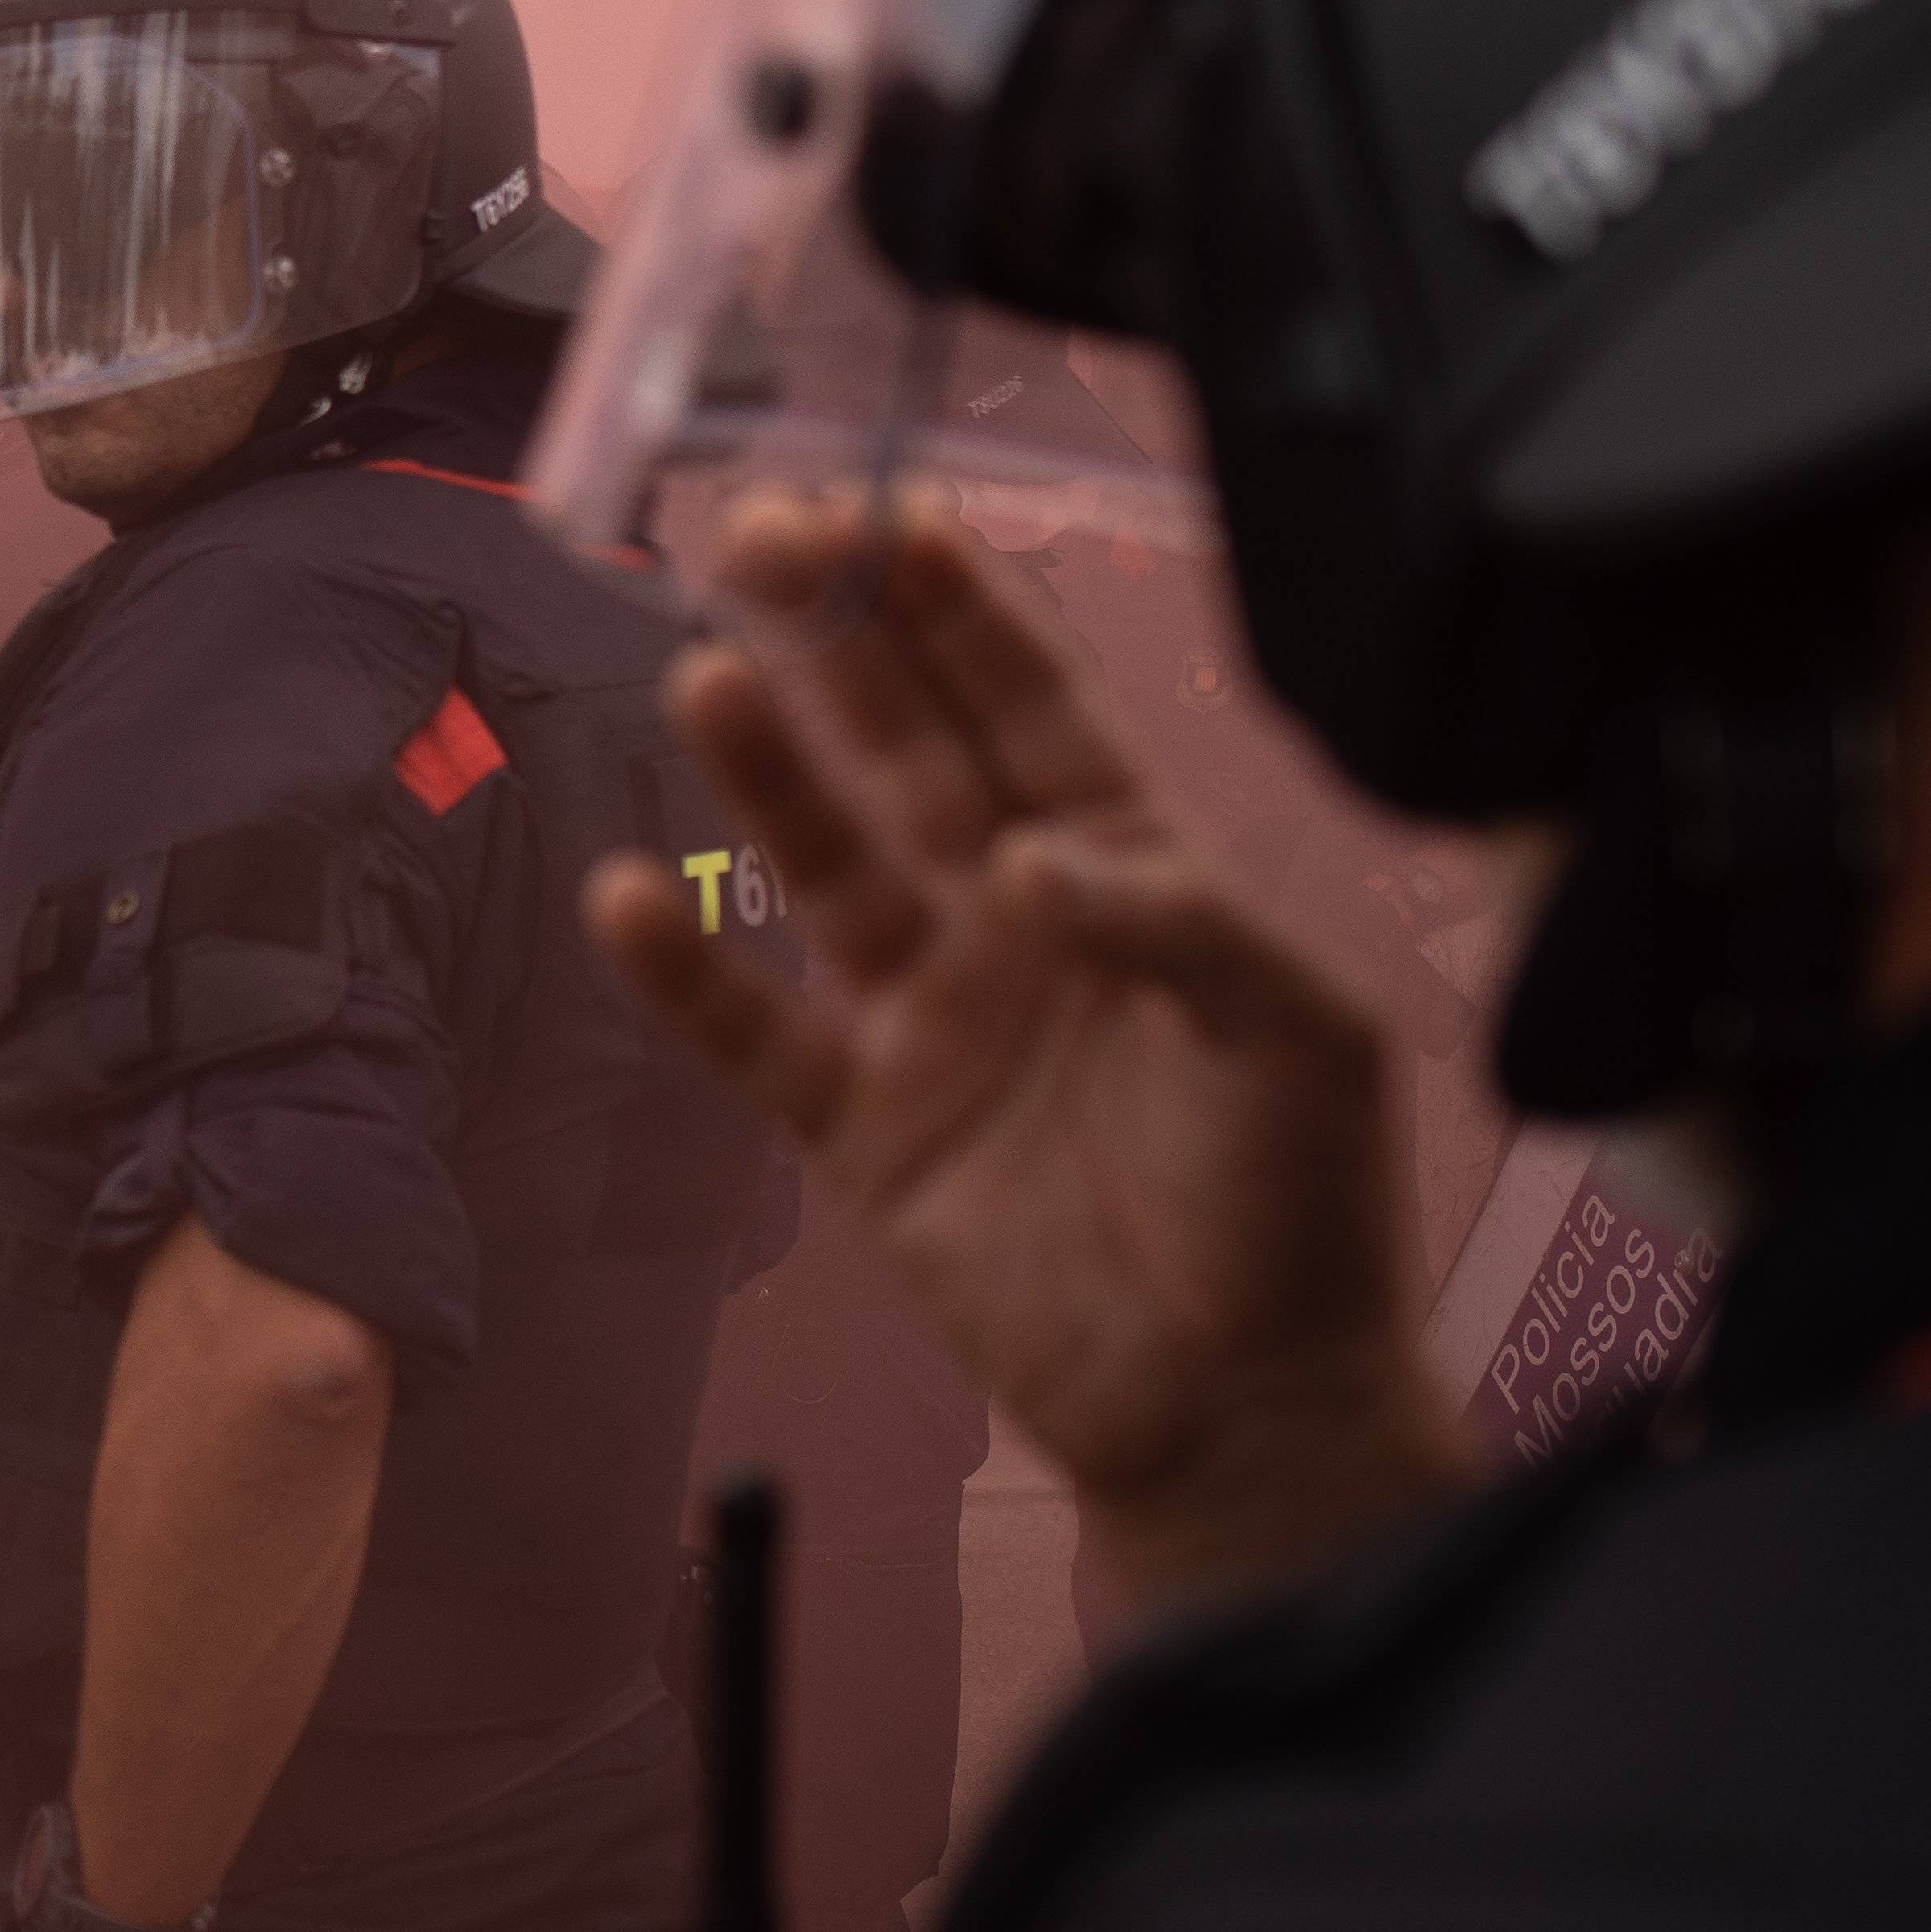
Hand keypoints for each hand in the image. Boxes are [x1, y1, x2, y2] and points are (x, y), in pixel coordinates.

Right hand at [598, 499, 1465, 1610]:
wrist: (1245, 1408)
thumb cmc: (1302, 1208)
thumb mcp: (1298, 1033)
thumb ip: (1179, 921)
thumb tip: (1025, 860)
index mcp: (1130, 873)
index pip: (1032, 710)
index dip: (960, 616)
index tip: (892, 523)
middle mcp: (1015, 921)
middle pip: (906, 751)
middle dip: (837, 641)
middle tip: (761, 538)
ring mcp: (930, 1018)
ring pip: (823, 864)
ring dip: (763, 772)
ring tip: (705, 679)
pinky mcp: (862, 1127)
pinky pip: (754, 1032)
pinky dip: (684, 973)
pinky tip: (628, 896)